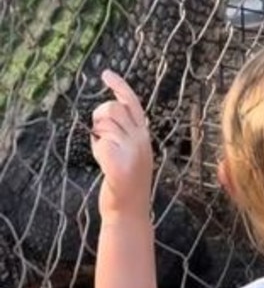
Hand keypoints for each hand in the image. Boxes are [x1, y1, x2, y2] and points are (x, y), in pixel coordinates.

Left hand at [90, 70, 153, 222]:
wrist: (129, 213)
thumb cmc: (126, 183)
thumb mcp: (132, 153)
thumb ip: (125, 133)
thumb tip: (109, 112)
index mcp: (143, 135)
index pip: (132, 102)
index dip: (119, 86)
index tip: (106, 74)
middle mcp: (140, 139)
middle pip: (113, 110)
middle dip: (99, 116)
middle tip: (97, 130)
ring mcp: (131, 152)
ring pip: (104, 126)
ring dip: (98, 136)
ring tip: (103, 151)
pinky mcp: (119, 165)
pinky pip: (100, 145)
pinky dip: (96, 150)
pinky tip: (102, 162)